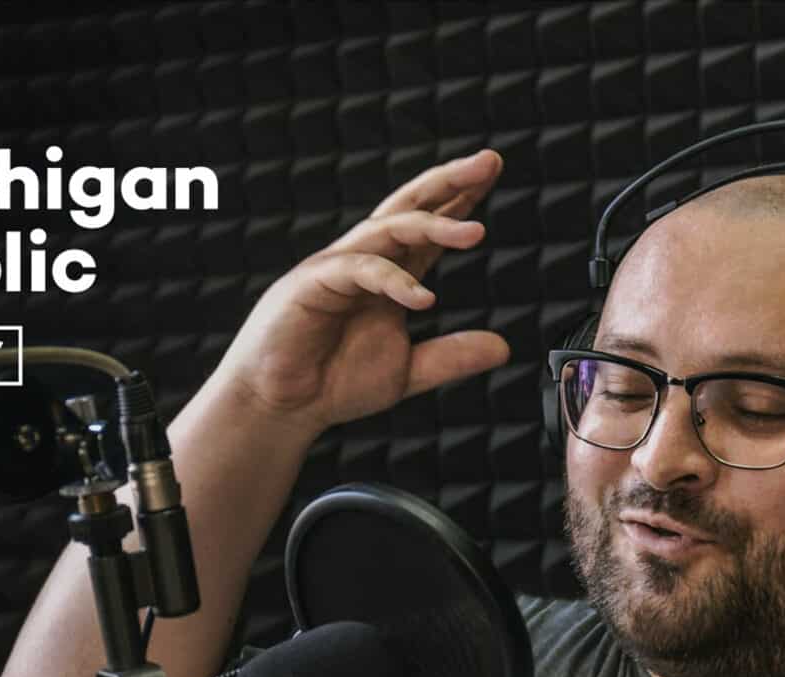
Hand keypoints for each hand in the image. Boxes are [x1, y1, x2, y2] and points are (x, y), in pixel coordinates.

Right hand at [215, 148, 507, 432]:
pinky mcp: (312, 285)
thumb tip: (503, 348)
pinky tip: (423, 297)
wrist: (281, 407)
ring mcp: (336, 268)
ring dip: (432, 225)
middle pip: (408, 207)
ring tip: (475, 232)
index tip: (492, 174)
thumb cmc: (333, 382)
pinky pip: (358, 271)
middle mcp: (364, 260)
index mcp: (387, 273)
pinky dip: (392, 280)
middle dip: (448, 182)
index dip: (459, 199)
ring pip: (386, 229)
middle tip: (488, 162)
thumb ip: (452, 356)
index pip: (427, 226)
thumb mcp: (407, 370)